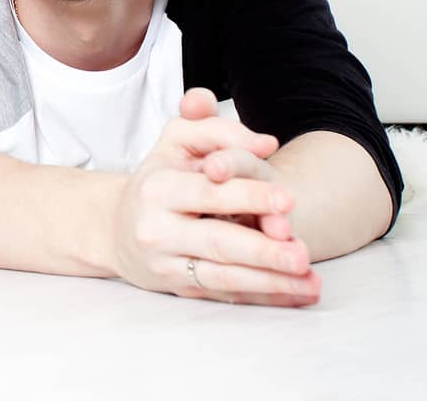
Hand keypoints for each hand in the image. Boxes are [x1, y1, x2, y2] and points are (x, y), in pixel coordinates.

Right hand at [111, 90, 317, 305]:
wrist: (117, 227)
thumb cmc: (159, 178)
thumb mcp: (177, 142)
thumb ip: (216, 129)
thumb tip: (263, 142)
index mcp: (158, 188)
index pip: (208, 192)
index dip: (249, 196)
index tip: (287, 200)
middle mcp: (157, 229)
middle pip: (216, 241)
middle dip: (262, 250)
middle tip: (301, 252)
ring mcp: (167, 263)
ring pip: (223, 277)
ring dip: (270, 281)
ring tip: (308, 281)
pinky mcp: (180, 289)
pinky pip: (226, 295)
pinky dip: (264, 296)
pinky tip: (295, 293)